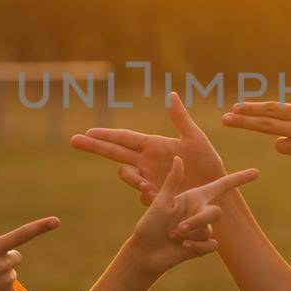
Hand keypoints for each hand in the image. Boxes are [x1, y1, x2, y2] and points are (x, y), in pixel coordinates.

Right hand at [71, 91, 225, 204]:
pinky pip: (142, 194)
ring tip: (146, 187)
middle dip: (94, 146)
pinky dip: (145, 194)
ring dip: (132, 180)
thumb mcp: (195, 138)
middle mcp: (146, 160)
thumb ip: (180, 119)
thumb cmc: (208, 160)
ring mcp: (148, 178)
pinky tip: (154, 195)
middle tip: (74, 141)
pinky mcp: (155, 195)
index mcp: (153, 144)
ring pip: (127, 175)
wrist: (216, 187)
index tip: (87, 131)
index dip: (106, 134)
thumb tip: (171, 94)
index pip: (124, 137)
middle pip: (114, 152)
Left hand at [130, 155, 258, 275]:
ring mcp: (202, 229)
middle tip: (178, 229)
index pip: (221, 186)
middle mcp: (200, 211)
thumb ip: (172, 182)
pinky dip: (196, 247)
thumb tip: (178, 158)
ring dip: (191, 235)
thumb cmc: (149, 225)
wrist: (146, 252)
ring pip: (209, 230)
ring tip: (172, 236)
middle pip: (216, 213)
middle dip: (198, 221)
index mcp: (194, 197)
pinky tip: (182, 248)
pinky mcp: (202, 246)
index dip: (239, 179)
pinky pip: (211, 245)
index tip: (257, 173)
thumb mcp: (160, 202)